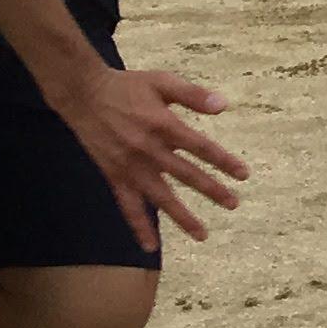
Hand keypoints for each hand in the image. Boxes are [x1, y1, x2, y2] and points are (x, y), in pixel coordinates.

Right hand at [63, 66, 248, 251]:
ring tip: (202, 235)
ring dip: (181, 217)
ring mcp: (130, 166)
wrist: (83, 94)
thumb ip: (193, 95)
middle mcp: (148, 150)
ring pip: (160, 197)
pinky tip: (149, 246)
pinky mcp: (113, 176)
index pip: (201, 148)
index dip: (224, 161)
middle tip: (233, 204)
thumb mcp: (163, 81)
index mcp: (164, 125)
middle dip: (211, 191)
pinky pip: (127, 206)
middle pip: (186, 175)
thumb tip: (224, 105)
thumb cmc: (127, 86)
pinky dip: (138, 226)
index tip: (243, 175)